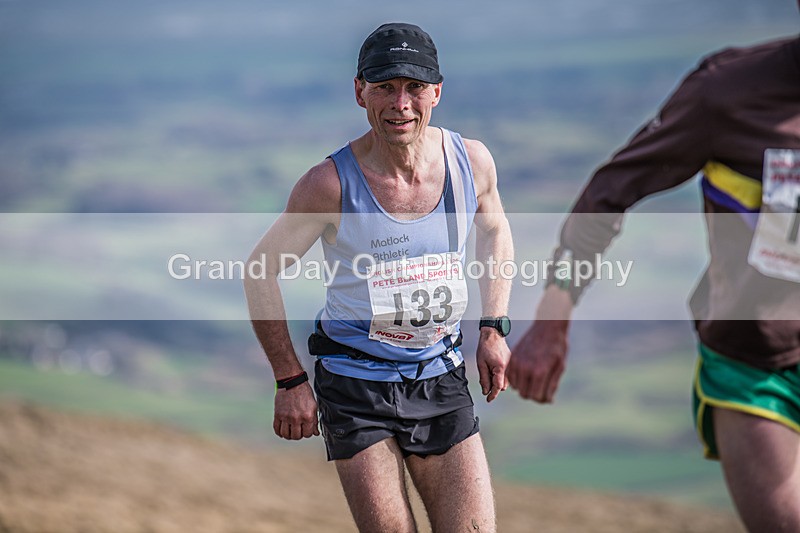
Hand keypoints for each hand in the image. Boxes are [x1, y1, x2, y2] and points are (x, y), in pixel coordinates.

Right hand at [273, 381, 319, 439]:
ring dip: (288, 435)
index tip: (306, 430)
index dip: (308, 433)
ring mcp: (286, 417)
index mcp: (307, 416)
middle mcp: (296, 418)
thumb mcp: (314, 406)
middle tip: (298, 430)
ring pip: (286, 435)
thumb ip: (315, 421)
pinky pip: (276, 429)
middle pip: (296, 436)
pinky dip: (279, 432)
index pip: (308, 434)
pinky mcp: (278, 415)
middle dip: (298, 435)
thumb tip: (315, 432)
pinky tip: (282, 430)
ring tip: (290, 431)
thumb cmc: (303, 392)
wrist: (291, 382)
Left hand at [476, 328, 510, 402]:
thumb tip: (485, 391)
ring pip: (506, 382)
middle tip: (485, 381)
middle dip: (494, 387)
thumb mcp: (481, 364)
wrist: (493, 334)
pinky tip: (494, 369)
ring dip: (498, 382)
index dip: (492, 395)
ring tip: (489, 372)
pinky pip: (508, 375)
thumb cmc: (486, 347)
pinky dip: (501, 376)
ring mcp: (512, 365)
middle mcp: (509, 368)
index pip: (498, 387)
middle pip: (503, 386)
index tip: (488, 399)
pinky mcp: (512, 363)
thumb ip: (484, 379)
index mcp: (501, 368)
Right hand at [508, 286, 572, 402]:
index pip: (536, 397)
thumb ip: (552, 385)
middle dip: (533, 395)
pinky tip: (526, 375)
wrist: (547, 326)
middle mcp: (525, 368)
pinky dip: (517, 379)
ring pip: (516, 387)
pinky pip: (510, 377)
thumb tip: (548, 401)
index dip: (543, 399)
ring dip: (525, 387)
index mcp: (539, 372)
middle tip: (541, 389)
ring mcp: (517, 363)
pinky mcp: (512, 358)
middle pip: (524, 394)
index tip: (547, 396)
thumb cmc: (557, 346)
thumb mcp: (560, 366)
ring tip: (535, 381)